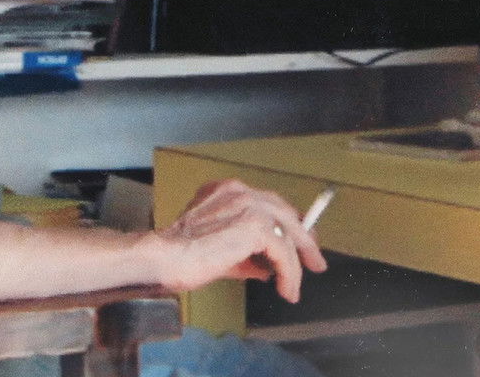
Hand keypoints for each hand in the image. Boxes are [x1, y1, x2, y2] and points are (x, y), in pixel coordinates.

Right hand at [155, 179, 327, 302]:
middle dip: (304, 240)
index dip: (290, 225)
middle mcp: (239, 192)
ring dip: (295, 264)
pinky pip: (283, 251)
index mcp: (227, 191)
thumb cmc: (181, 255)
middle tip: (314, 262)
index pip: (270, 204)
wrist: (165, 258)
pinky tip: (286, 288)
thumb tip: (268, 268)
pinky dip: (289, 273)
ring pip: (287, 233)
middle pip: (285, 213)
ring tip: (292, 287)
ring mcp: (248, 205)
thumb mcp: (221, 249)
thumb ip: (246, 253)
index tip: (302, 244)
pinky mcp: (255, 225)